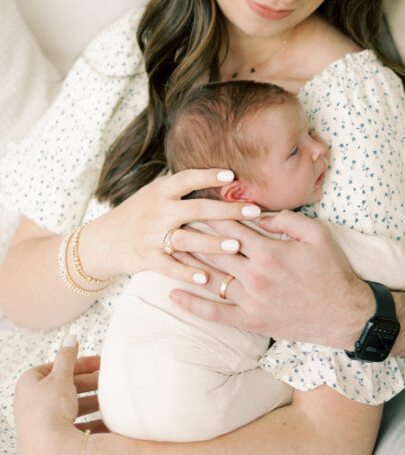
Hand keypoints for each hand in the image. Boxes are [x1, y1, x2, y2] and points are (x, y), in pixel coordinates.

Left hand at [14, 334, 103, 454]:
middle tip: (107, 379)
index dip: (76, 364)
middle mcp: (30, 404)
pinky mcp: (51, 440)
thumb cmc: (49, 411)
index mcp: (27, 385)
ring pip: (70, 407)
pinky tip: (107, 419)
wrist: (48, 453)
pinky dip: (90, 419)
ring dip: (91, 401)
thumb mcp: (60, 377)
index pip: (54, 368)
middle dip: (87, 383)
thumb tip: (70, 337)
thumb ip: (67, 357)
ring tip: (110, 399)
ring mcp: (40, 424)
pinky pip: (74, 425)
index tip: (97, 363)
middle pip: (64, 387)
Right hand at [78, 168, 260, 287]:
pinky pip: (170, 267)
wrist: (100, 241)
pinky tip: (207, 278)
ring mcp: (150, 236)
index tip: (232, 176)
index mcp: (161, 191)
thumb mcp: (154, 194)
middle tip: (254, 211)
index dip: (208, 176)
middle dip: (227, 210)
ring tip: (236, 246)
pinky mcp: (145, 259)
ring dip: (212, 244)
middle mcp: (157, 211)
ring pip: (186, 239)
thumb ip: (182, 188)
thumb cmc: (138, 214)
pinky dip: (187, 273)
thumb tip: (222, 178)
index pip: (187, 179)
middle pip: (196, 209)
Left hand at [168, 211, 374, 348]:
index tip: (196, 203)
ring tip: (167, 248)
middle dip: (193, 234)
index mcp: (270, 252)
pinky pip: (215, 313)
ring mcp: (251, 301)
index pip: (232, 227)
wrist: (344, 314)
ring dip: (187, 263)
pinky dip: (192, 304)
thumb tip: (259, 214)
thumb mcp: (318, 235)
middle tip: (173, 221)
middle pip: (215, 251)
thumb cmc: (333, 271)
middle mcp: (256, 276)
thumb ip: (287, 219)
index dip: (212, 214)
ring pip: (210, 278)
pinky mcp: (251, 322)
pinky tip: (173, 293)